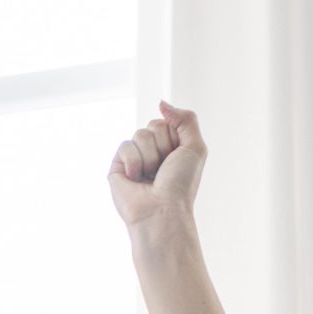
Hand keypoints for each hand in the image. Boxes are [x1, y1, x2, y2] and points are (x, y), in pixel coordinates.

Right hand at [108, 101, 204, 229]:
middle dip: (162, 145)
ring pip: (140, 134)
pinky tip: (136, 178)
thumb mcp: (195, 147)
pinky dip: (134, 162)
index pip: (168, 122)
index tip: (177, 159)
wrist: (162, 210)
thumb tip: (161, 103)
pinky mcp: (117, 167)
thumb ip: (185, 118)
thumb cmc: (181, 184)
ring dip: (150, 156)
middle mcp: (152, 152)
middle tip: (163, 169)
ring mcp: (134, 159)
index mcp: (171, 147)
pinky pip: (124, 146)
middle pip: (153, 125)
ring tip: (150, 176)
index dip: (174, 137)